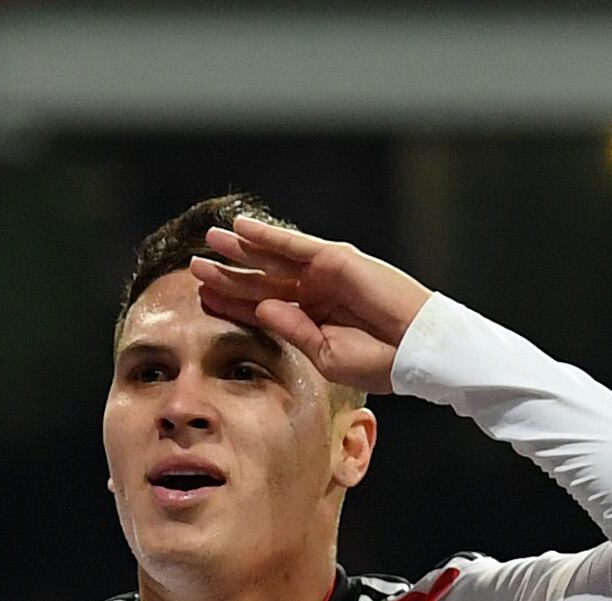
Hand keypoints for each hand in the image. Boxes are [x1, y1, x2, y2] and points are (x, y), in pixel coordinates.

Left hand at [189, 215, 430, 393]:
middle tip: (194, 267)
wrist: (417, 351)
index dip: (231, 304)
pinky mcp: (335, 260)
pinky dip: (267, 235)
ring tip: (209, 242)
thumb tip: (259, 309)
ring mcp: (324, 274)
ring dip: (240, 249)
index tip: (202, 299)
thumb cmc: (380, 361)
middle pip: (260, 281)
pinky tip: (241, 228)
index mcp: (311, 320)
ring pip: (272, 259)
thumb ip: (292, 330)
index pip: (261, 309)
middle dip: (228, 273)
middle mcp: (314, 293)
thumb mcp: (325, 354)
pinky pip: (293, 245)